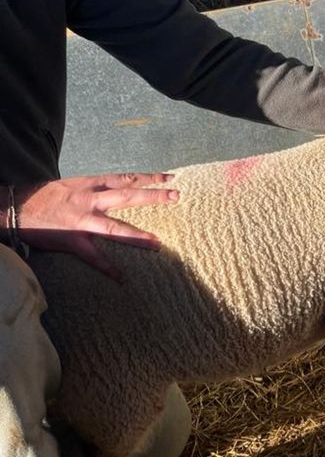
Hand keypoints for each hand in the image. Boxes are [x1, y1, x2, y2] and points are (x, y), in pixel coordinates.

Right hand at [13, 173, 178, 279]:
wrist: (15, 208)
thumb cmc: (45, 196)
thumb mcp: (72, 184)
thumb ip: (95, 187)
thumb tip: (117, 187)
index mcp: (90, 185)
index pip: (125, 178)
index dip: (148, 177)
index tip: (170, 177)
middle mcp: (90, 200)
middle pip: (127, 196)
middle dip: (152, 196)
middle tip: (176, 196)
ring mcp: (82, 222)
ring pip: (115, 228)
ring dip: (138, 236)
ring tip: (158, 244)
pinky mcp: (73, 242)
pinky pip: (94, 258)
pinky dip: (109, 269)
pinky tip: (122, 279)